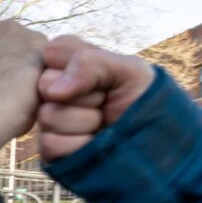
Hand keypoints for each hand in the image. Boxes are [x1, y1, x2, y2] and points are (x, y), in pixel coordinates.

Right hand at [38, 35, 154, 161]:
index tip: (104, 78)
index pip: (51, 53)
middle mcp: (52, 90)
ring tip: (101, 125)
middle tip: (105, 102)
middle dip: (86, 97)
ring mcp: (48, 120)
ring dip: (86, 122)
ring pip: (49, 116)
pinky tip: (92, 144)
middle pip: (45, 85)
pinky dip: (80, 145)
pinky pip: (50, 144)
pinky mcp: (48, 149)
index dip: (82, 67)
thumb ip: (91, 63)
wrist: (156, 142)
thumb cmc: (143, 100)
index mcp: (67, 63)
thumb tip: (53, 91)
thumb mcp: (130, 70)